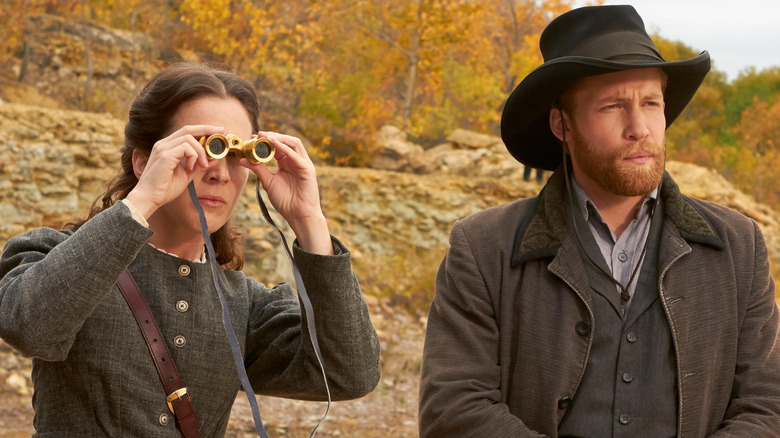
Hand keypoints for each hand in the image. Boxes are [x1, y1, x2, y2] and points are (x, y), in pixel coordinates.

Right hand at [126, 125, 221, 218]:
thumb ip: (198, 165)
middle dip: (207, 129)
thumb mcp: (186, 174)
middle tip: (220, 132)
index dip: (203, 129)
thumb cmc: (164, 188)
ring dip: (201, 151)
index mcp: (167, 147)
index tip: (218, 131)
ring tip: (203, 165)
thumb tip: (214, 158)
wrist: (149, 198)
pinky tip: (191, 168)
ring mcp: (162, 148)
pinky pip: (186, 147)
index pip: (186, 132)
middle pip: (188, 129)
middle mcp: (163, 144)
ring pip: (189, 138)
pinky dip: (194, 156)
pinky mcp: (164, 155)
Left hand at [241, 131, 332, 254]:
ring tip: (266, 136)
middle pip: (286, 141)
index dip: (266, 140)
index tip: (252, 137)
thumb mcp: (268, 182)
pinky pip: (296, 155)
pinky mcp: (308, 169)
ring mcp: (303, 164)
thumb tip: (243, 159)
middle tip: (258, 134)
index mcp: (287, 163)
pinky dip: (285, 148)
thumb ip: (258, 169)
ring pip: (293, 144)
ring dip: (279, 138)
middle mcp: (296, 161)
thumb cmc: (286, 201)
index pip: (278, 146)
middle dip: (272, 136)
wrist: (298, 215)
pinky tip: (275, 144)